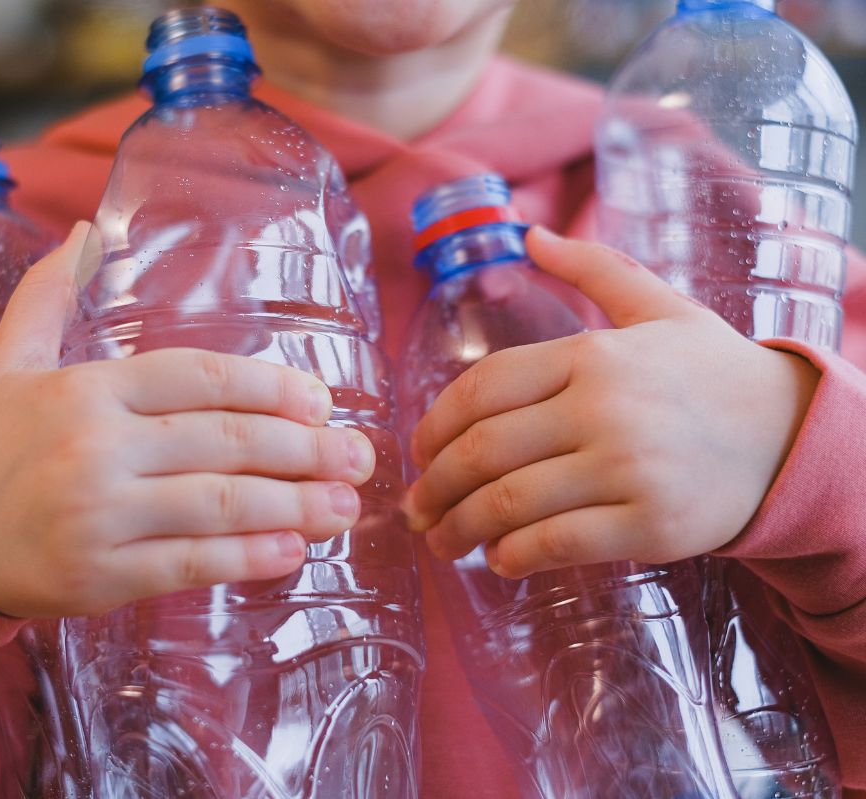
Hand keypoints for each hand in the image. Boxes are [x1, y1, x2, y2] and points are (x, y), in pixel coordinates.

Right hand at [0, 222, 374, 617]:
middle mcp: (94, 449)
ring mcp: (98, 516)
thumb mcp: (6, 361)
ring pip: (218, 506)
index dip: (271, 388)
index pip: (199, 378)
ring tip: (344, 506)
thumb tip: (87, 231)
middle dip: (304, 449)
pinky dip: (246, 560)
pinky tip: (291, 551)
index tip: (322, 401)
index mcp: (84, 390)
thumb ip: (49, 294)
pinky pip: (189, 566)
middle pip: (224, 441)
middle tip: (359, 456)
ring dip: (293, 507)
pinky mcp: (100, 577)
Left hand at [404, 226, 818, 577]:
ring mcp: (628, 467)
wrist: (794, 435)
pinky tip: (501, 559)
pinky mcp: (650, 524)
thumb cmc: (712, 372)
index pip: (481, 389)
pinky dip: (513, 556)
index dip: (433, 426)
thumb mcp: (658, 306)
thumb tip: (529, 233)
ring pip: (508, 504)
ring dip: (459, 530)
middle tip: (415, 512)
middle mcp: (603, 407)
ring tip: (442, 542)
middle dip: (433, 489)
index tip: (417, 455)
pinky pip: (556, 545)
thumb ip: (593, 267)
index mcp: (592, 353)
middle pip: (482, 452)